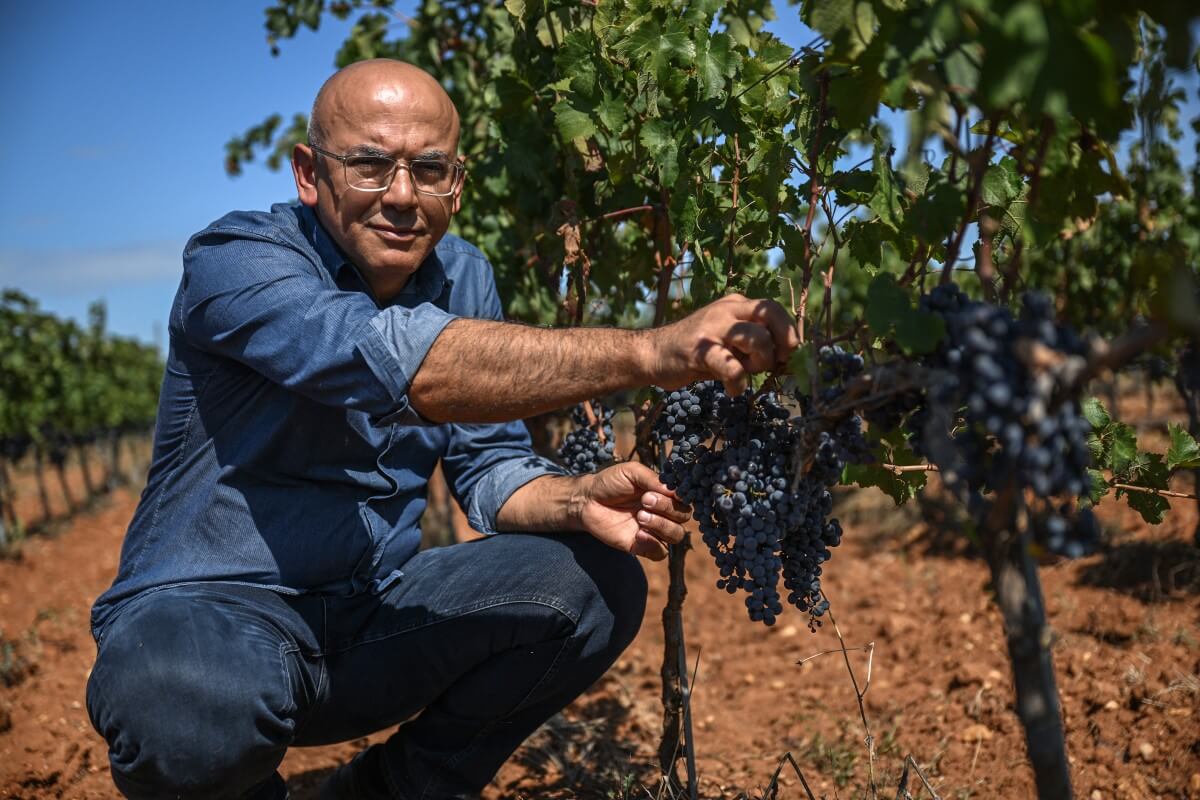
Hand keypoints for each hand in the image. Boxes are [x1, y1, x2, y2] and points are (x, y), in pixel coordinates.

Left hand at [574, 462, 691, 560]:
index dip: (679, 497)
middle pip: (683, 517)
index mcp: (663, 494)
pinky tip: (639, 534)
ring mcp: (653, 530)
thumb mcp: (632, 472)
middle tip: (645, 501)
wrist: (587, 500)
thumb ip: (654, 480)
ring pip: (676, 536)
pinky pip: (660, 553)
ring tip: (640, 516)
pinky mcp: (641, 546)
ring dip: (662, 526)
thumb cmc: (610, 483)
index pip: (685, 499)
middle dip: (667, 509)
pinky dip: (654, 544)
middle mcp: (662, 513)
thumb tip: (675, 492)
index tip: (664, 492)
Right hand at [648, 294, 800, 395]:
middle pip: (769, 313)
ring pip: (756, 337)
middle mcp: (726, 310)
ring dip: (760, 362)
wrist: (652, 354)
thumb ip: (753, 342)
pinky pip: (731, 366)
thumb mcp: (728, 340)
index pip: (773, 308)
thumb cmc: (695, 352)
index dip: (788, 331)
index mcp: (735, 305)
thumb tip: (787, 358)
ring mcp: (712, 328)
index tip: (789, 354)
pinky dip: (738, 382)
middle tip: (775, 363)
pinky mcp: (700, 350)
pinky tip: (732, 389)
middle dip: (782, 342)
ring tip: (747, 373)